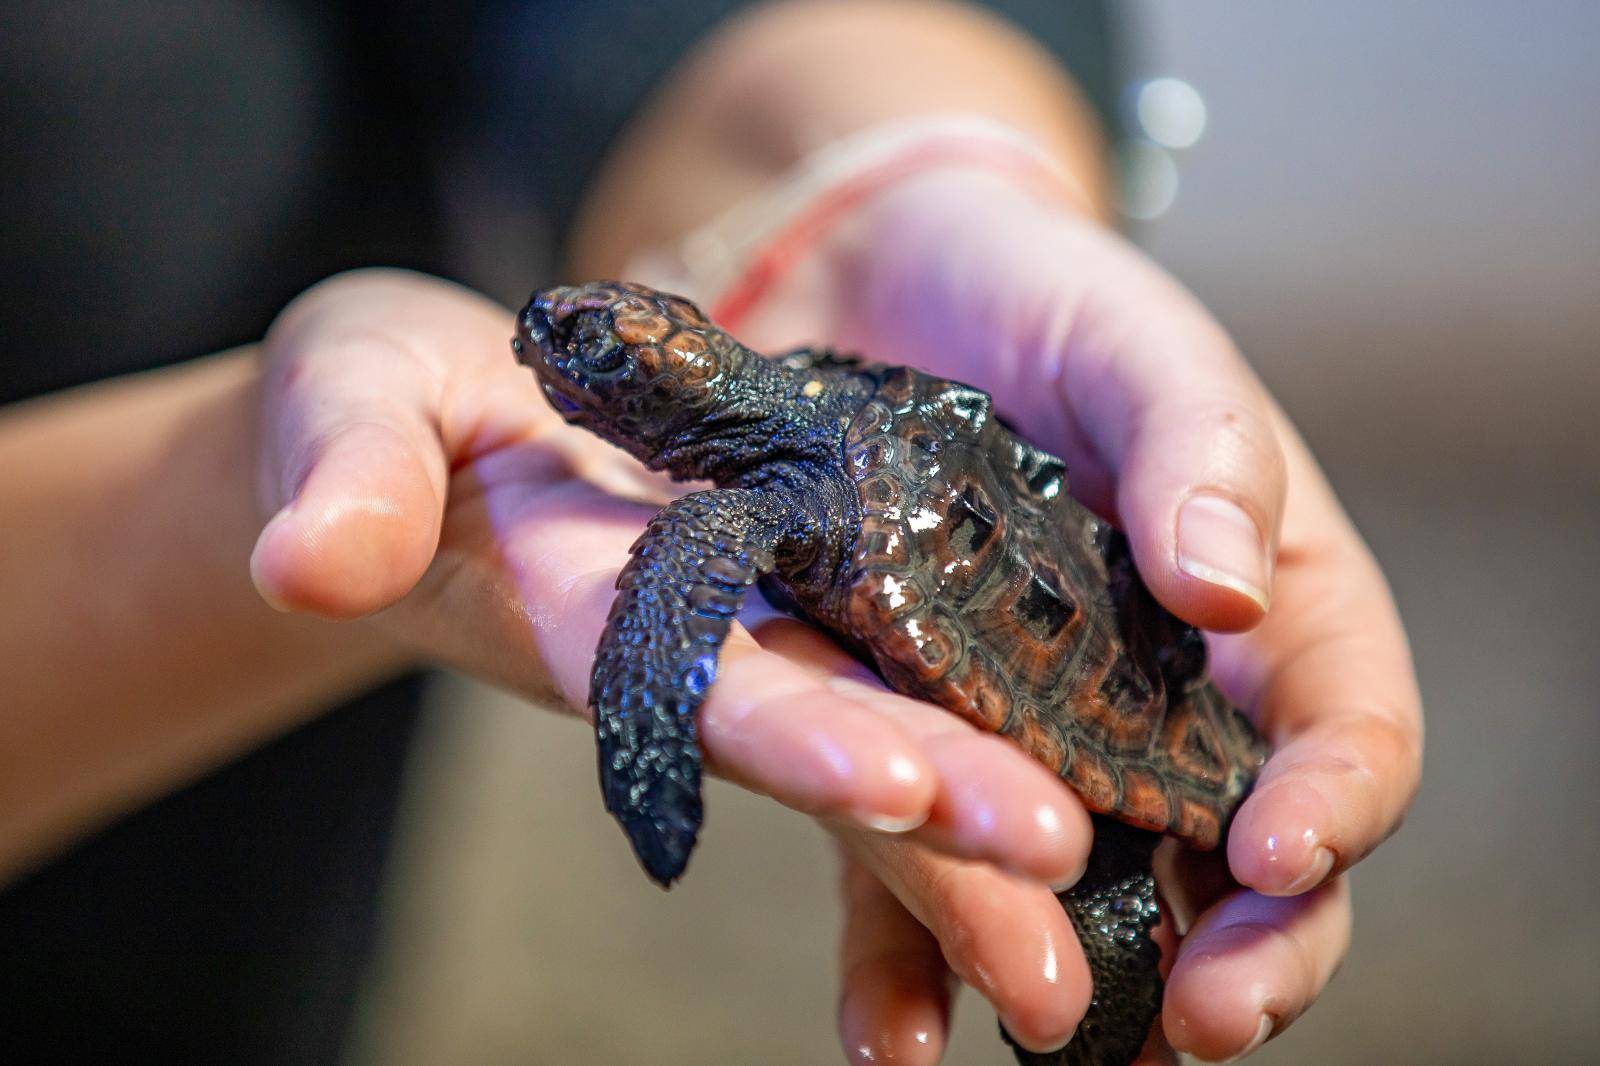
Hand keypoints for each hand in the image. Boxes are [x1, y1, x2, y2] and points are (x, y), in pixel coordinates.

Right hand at [247, 267, 1097, 901]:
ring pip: (881, 721)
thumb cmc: (380, 407)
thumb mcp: (352, 400)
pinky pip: (893, 668)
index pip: (688, 678)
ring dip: (977, 807)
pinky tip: (1090, 780)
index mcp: (584, 604)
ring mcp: (744, 633)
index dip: (778, 729)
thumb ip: (349, 470)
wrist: (436, 427)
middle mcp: (685, 644)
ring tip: (1098, 878)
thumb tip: (309, 558)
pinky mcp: (792, 601)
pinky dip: (977, 724)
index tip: (887, 780)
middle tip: (1058, 870)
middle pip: (819, 730)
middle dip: (929, 808)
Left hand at [724, 169, 1422, 1061]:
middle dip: (1230, 953)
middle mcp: (1159, 701)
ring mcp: (1030, 735)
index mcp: (1264, 614)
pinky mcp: (903, 739)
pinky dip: (904, 953)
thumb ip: (1201, 451)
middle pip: (1228, 860)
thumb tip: (1231, 591)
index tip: (1279, 853)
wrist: (880, 284)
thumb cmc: (1046, 303)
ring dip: (1067, 977)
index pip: (1344, 734)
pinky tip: (887, 1033)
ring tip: (1051, 1038)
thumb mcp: (1140, 349)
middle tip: (1194, 1023)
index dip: (1332, 805)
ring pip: (1075, 889)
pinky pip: (912, 860)